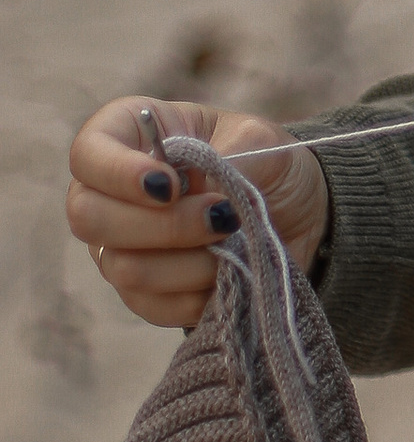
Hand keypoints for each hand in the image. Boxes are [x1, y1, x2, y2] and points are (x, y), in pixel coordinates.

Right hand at [63, 96, 330, 331]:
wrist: (296, 212)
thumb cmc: (266, 161)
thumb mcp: (261, 141)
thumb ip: (234, 158)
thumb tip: (210, 197)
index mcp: (128, 136)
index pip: (88, 154)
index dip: (119, 173)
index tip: (170, 185)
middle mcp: (111, 193)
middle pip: (89, 217)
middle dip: (163, 224)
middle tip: (221, 217)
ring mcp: (121, 246)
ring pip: (122, 268)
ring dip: (189, 262)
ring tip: (235, 242)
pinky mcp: (144, 292)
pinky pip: (152, 305)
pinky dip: (197, 294)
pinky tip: (229, 271)